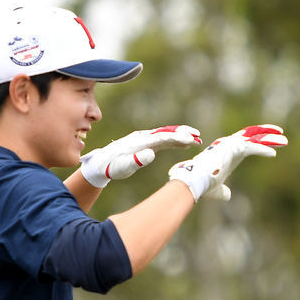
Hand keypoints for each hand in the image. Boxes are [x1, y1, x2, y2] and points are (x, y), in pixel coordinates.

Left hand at [80, 125, 202, 187]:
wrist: (101, 163)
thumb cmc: (111, 167)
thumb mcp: (121, 167)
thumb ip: (135, 161)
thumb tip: (151, 154)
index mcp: (139, 142)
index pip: (161, 137)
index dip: (176, 137)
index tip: (189, 139)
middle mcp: (143, 137)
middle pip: (166, 132)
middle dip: (183, 133)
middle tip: (198, 136)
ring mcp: (145, 139)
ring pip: (166, 135)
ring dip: (182, 136)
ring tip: (197, 139)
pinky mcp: (146, 144)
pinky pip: (163, 140)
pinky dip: (175, 141)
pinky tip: (185, 143)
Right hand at [168, 124, 286, 201]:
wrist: (194, 182)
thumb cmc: (203, 185)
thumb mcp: (217, 189)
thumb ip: (224, 191)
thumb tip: (228, 195)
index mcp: (227, 152)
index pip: (245, 141)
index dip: (259, 140)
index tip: (273, 142)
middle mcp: (228, 144)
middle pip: (251, 135)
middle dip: (267, 134)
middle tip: (282, 135)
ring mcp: (230, 144)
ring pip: (254, 138)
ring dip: (270, 139)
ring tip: (285, 141)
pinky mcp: (232, 148)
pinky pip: (251, 147)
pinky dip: (262, 150)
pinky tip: (273, 154)